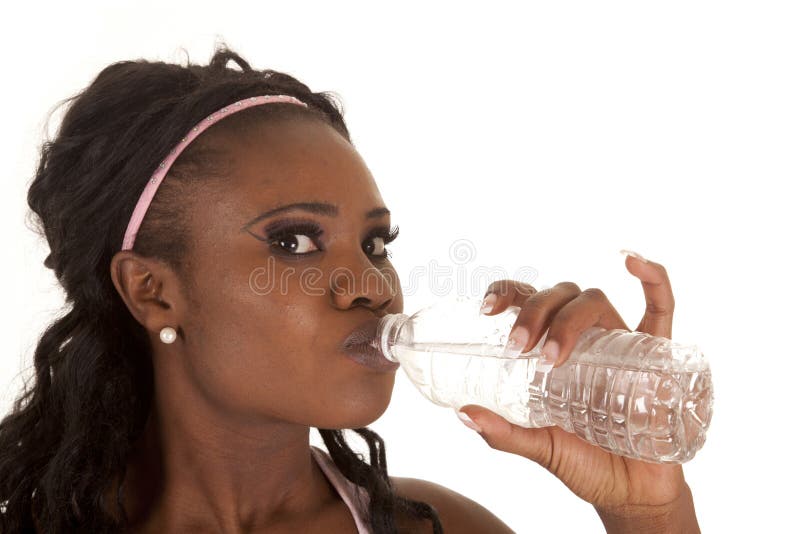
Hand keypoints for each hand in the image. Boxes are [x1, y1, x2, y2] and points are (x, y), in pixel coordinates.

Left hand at [458, 252, 690, 511]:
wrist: (632, 493)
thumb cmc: (585, 463)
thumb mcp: (538, 447)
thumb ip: (503, 432)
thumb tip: (463, 413)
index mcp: (554, 348)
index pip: (529, 301)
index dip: (508, 293)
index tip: (486, 309)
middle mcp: (586, 338)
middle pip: (559, 296)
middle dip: (534, 311)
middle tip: (518, 347)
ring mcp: (621, 343)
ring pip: (594, 301)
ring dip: (570, 318)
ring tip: (551, 357)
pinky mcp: (658, 358)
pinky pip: (662, 309)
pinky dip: (654, 279)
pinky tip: (633, 261)